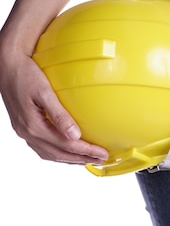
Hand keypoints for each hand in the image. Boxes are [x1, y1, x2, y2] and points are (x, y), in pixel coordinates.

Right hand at [0, 48, 107, 164]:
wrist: (6, 66)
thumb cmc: (25, 73)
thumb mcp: (44, 92)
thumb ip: (60, 115)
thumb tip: (76, 135)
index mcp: (33, 125)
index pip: (66, 145)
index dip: (86, 151)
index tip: (103, 154)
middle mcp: (27, 132)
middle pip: (58, 154)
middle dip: (81, 158)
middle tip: (100, 160)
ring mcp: (24, 131)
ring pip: (49, 154)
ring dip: (70, 159)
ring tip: (88, 158)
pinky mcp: (24, 127)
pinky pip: (43, 148)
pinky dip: (58, 153)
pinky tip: (68, 150)